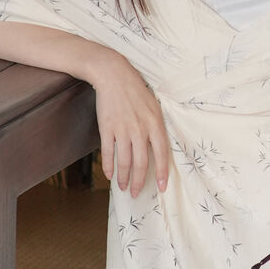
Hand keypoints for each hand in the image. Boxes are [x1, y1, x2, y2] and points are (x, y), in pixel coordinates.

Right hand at [90, 52, 169, 197]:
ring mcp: (123, 130)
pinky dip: (108, 166)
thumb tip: (158, 149)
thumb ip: (156, 127)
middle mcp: (140, 129)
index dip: (162, 173)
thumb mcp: (154, 107)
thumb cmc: (136, 90)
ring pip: (125, 162)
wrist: (114, 75)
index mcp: (155, 124)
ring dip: (124, 178)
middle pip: (142, 163)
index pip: (162, 154)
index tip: (162, 188)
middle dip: (140, 182)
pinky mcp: (107, 128)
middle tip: (137, 193)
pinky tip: (109, 175)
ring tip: (123, 187)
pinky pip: (108, 153)